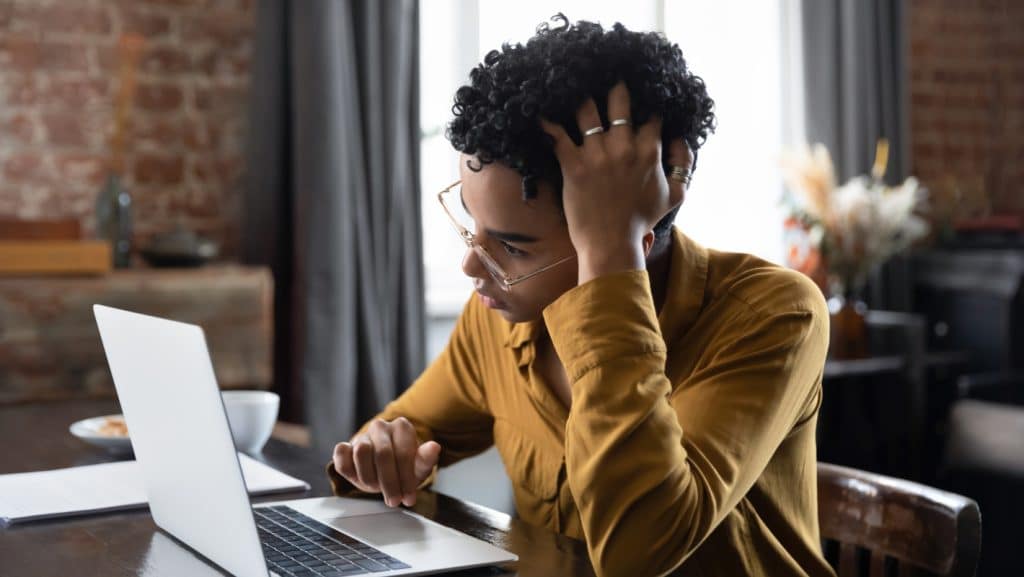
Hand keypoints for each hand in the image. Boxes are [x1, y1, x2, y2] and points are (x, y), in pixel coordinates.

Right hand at [332, 417, 440, 506]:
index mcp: (402, 427)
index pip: (403, 452)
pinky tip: (358, 477)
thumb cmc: (404, 467)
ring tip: (376, 487)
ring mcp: (362, 435)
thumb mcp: (419, 467)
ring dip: (369, 476)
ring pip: (361, 452)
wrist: (385, 469)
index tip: (409, 497)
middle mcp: (381, 427)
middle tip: (394, 500)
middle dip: (389, 482)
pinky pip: (342, 455)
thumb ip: (426, 459)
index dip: (405, 478)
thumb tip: (435, 447)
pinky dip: (348, 469)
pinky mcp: (345, 446)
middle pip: (382, 454)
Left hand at [540, 82, 691, 281]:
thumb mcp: (676, 195)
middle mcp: (623, 146)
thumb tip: (681, 137)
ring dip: (581, 97)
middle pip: (619, 102)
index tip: (641, 93)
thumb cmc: (642, 221)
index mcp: (648, 151)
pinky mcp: (573, 165)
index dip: (647, 102)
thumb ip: (684, 164)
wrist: (611, 243)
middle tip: (607, 76)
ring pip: (587, 111)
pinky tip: (540, 112)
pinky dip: (548, 123)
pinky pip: (558, 135)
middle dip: (615, 86)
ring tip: (573, 85)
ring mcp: (596, 154)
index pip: (650, 115)